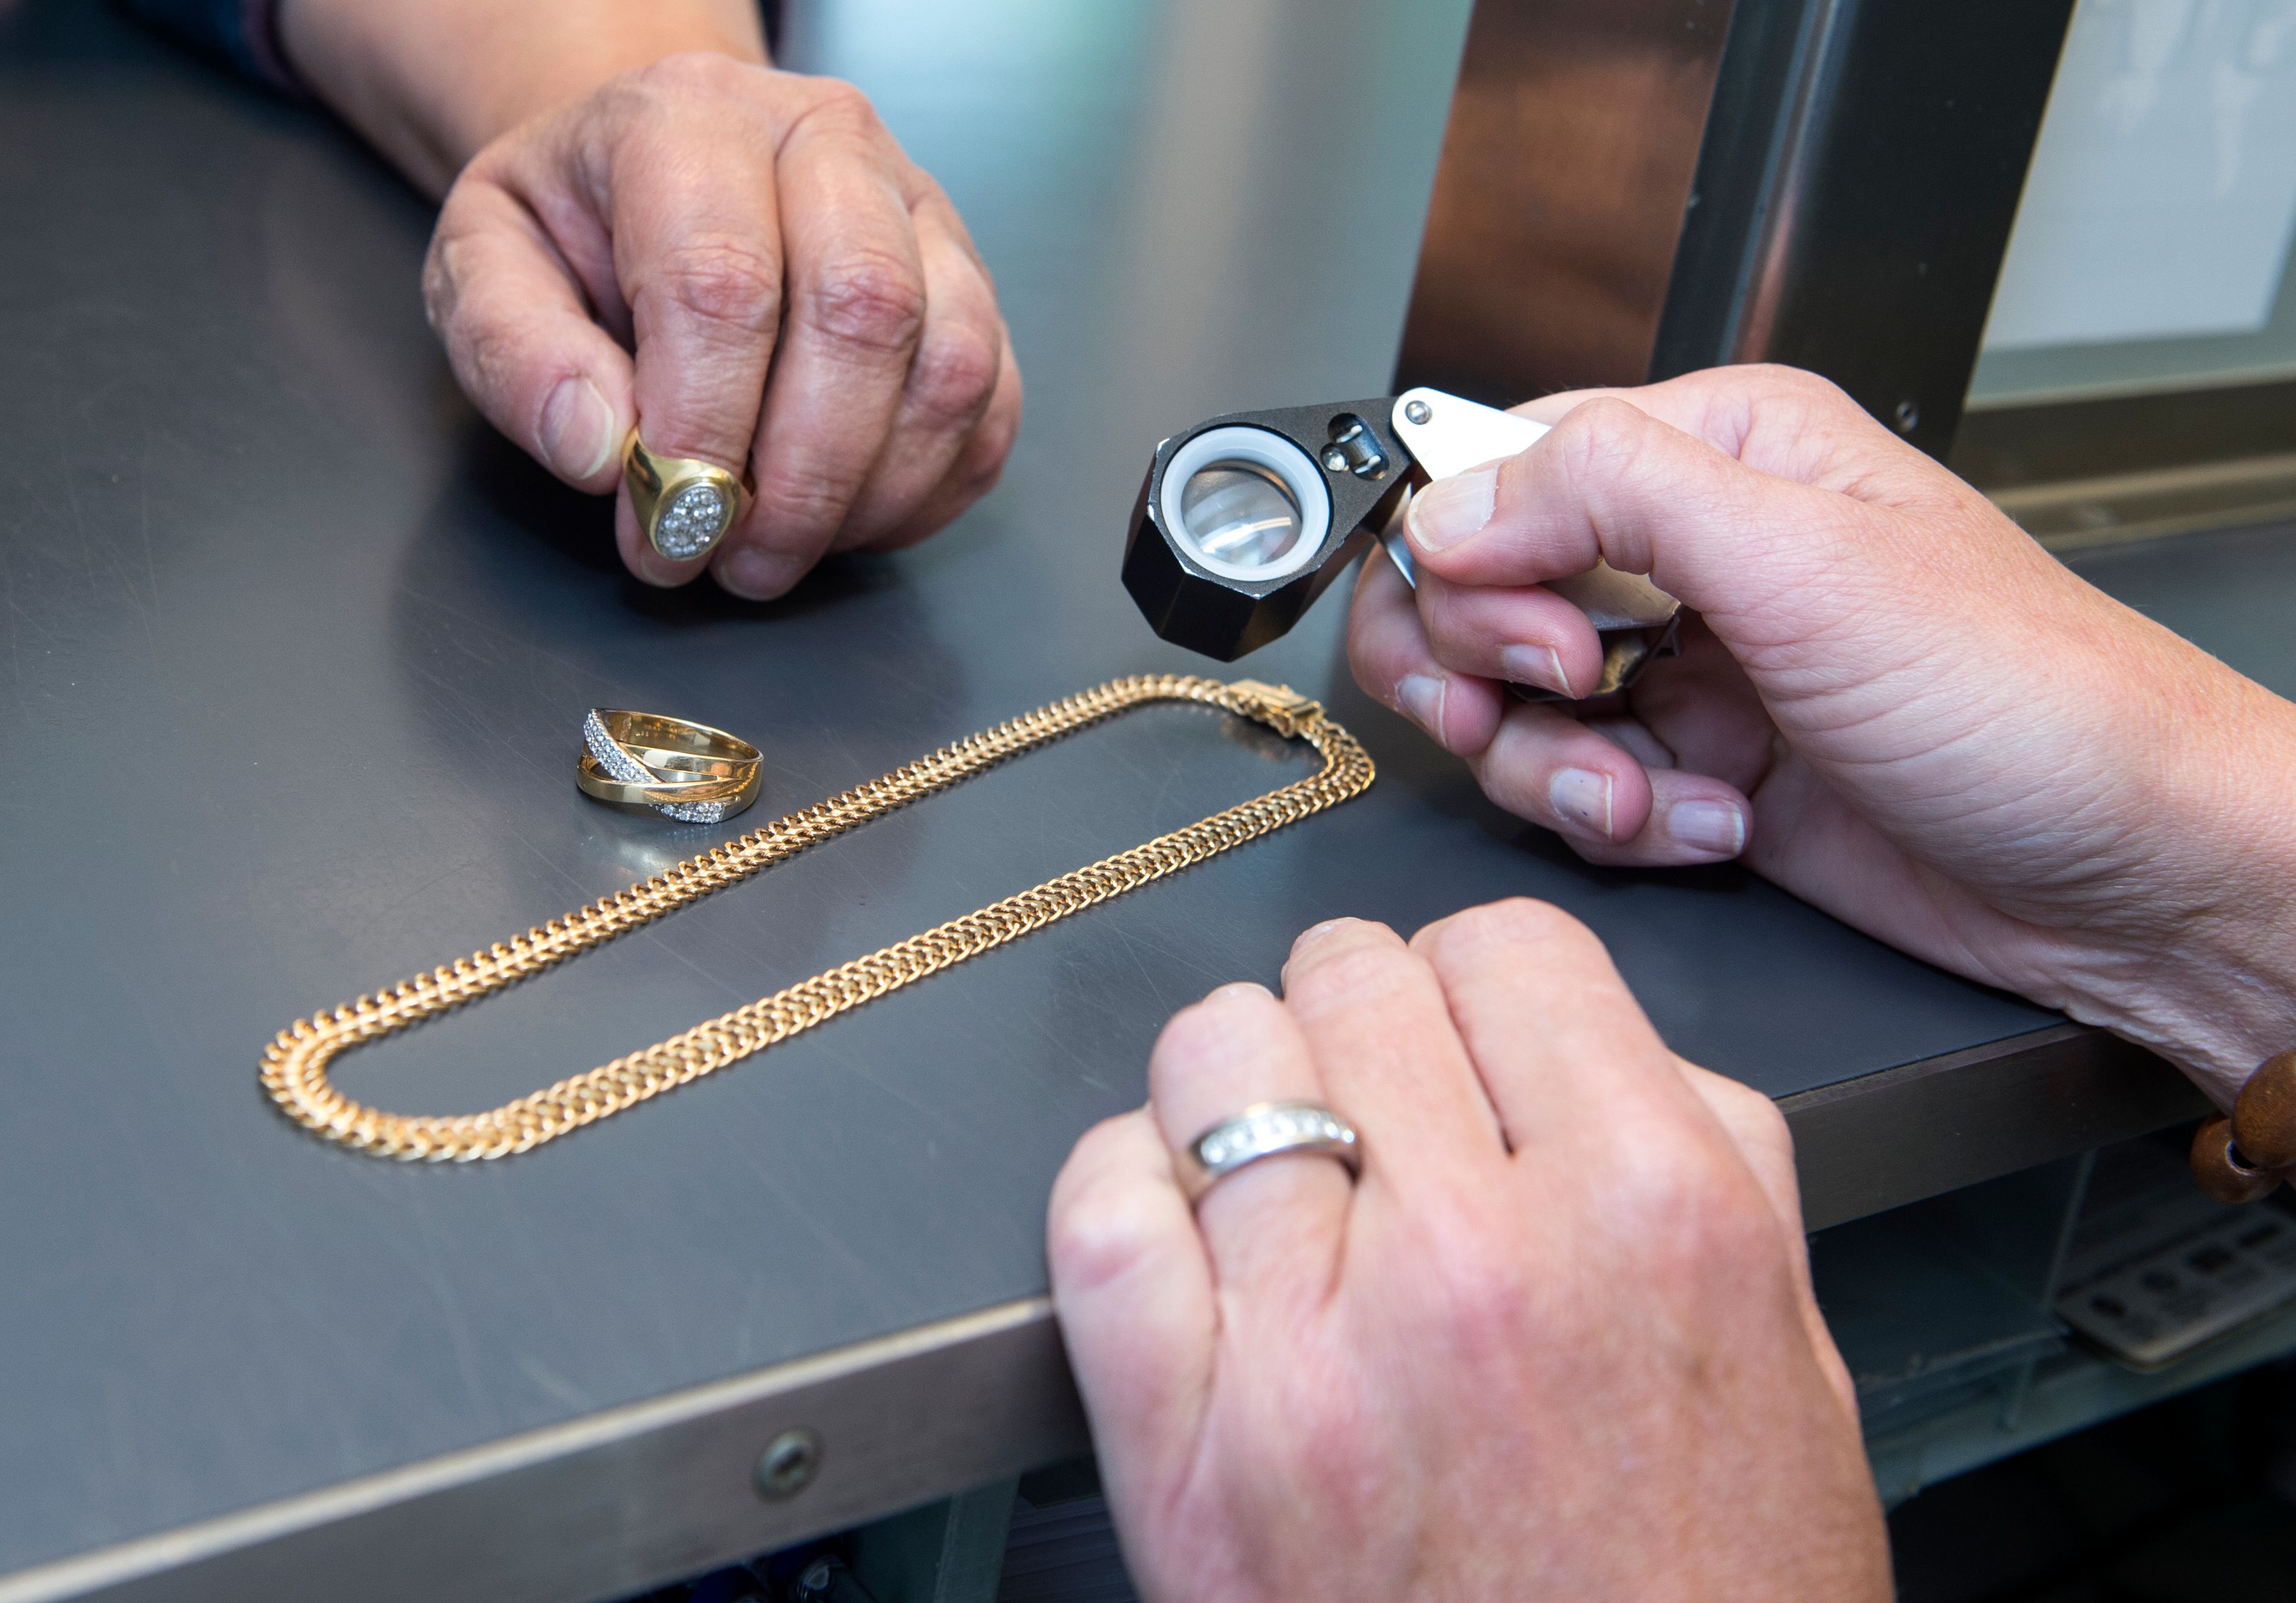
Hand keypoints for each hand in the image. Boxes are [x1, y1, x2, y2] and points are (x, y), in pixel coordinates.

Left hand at [424, 55, 1018, 594]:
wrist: (659, 172)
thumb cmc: (578, 226)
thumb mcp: (485, 263)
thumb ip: (517, 352)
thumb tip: (602, 450)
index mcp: (694, 117)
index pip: (723, 280)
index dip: (701, 427)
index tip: (661, 523)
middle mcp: (831, 142)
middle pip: (863, 311)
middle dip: (801, 476)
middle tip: (734, 559)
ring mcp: (922, 212)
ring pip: (949, 366)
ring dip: (870, 495)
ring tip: (784, 550)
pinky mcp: (973, 286)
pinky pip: (990, 406)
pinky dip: (926, 492)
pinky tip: (848, 521)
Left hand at [1048, 903, 1889, 1602]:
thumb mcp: (1792, 1366)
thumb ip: (1710, 1161)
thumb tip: (1590, 1041)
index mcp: (1655, 1213)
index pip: (1508, 950)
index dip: (1483, 983)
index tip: (1470, 1030)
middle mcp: (1482, 1258)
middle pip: (1351, 978)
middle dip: (1366, 1021)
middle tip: (1381, 1102)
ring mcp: (1316, 1350)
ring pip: (1214, 1057)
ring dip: (1243, 1087)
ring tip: (1283, 1166)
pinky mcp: (1185, 1452)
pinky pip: (1101, 1210)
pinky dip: (1128, 1186)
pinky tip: (1185, 1230)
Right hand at [1347, 365, 2295, 1099]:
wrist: (2128, 873)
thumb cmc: (2030, 699)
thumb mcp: (1806, 561)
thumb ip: (1608, 498)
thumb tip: (1449, 505)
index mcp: (1720, 451)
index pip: (1500, 468)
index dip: (1470, 560)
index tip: (1529, 636)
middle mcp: (1690, 552)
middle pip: (1477, 593)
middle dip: (1492, 674)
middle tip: (1569, 706)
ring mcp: (1689, 667)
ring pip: (1509, 709)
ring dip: (1557, 771)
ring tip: (1646, 797)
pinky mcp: (1695, 770)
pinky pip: (1577, 794)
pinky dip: (1622, 826)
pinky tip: (1709, 825)